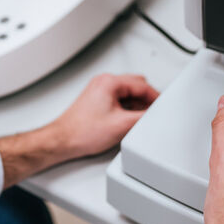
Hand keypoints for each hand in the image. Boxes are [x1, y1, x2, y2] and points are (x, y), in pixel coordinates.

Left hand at [0, 74, 158, 187]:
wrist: (61, 142)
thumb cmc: (82, 133)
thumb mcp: (122, 125)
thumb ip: (143, 116)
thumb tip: (155, 112)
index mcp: (110, 82)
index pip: (142, 84)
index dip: (155, 97)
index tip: (162, 106)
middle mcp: (104, 82)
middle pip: (136, 86)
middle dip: (145, 100)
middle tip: (150, 114)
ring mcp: (99, 90)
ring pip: (128, 94)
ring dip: (135, 106)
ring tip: (135, 121)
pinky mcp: (97, 100)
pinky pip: (119, 100)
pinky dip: (126, 109)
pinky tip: (124, 122)